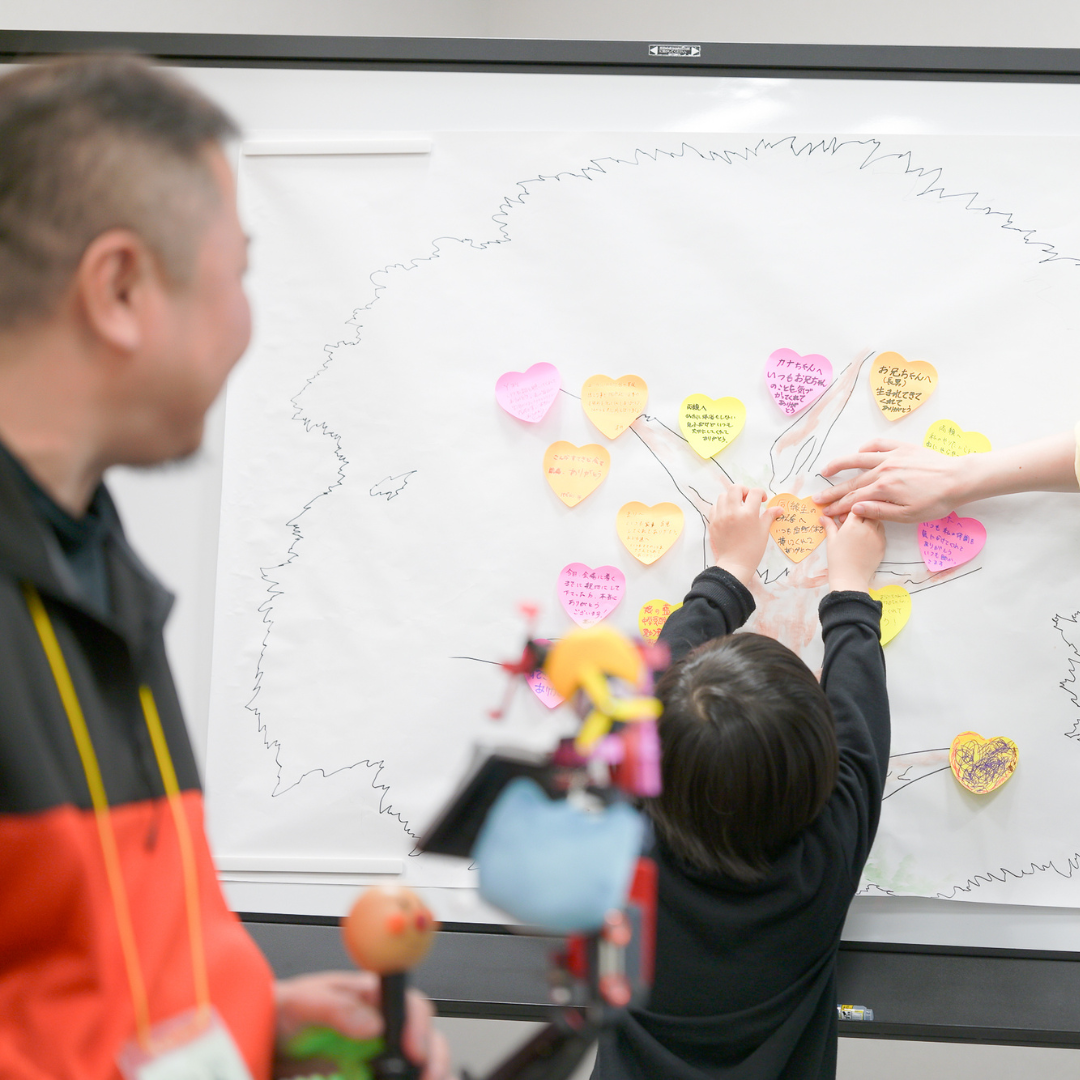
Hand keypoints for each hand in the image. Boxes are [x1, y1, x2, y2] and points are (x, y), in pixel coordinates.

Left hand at [274, 972, 451, 1079]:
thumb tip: (373, 1024)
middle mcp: (381, 1026)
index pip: (410, 1005)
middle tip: (427, 1077)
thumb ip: (335, 1007)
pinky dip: (409, 1079)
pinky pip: (397, 1077)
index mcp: (372, 998)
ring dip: (430, 1072)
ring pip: (419, 1062)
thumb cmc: (285, 1011)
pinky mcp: (367, 1074)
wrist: (267, 1040)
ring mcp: (376, 1055)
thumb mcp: (303, 1002)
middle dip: (433, 1057)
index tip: (413, 1050)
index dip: (419, 1026)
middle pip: (424, 1037)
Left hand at [708, 486, 783, 585]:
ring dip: (731, 498)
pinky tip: (728, 514)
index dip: (761, 494)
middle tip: (748, 500)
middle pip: (735, 488)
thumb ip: (769, 516)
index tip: (762, 501)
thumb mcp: (763, 531)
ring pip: (723, 496)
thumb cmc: (753, 549)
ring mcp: (721, 516)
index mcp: (748, 513)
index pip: (755, 492)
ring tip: (737, 507)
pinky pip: (715, 507)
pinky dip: (721, 507)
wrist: (735, 563)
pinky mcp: (713, 522)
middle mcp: (733, 512)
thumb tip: (779, 508)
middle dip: (744, 491)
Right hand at [813, 439, 963, 521]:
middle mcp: (884, 470)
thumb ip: (879, 511)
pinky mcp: (903, 448)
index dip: (838, 507)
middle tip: (817, 498)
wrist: (959, 478)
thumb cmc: (937, 501)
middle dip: (833, 491)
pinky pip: (880, 444)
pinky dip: (868, 448)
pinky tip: (860, 452)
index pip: (854, 499)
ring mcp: (892, 457)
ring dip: (841, 464)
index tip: (826, 512)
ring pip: (859, 459)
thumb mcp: (909, 515)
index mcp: (884, 488)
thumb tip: (855, 508)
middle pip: (852, 482)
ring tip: (826, 470)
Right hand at [820, 513, 884, 593]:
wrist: (850, 577)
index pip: (856, 507)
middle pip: (868, 511)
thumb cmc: (838, 559)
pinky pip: (881, 532)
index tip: (844, 516)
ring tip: (860, 529)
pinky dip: (875, 531)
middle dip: (861, 513)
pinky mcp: (883, 545)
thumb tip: (823, 517)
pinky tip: (866, 538)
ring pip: (877, 520)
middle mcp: (868, 527)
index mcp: (853, 524)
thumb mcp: (831, 540)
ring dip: (870, 520)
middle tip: (851, 521)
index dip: (849, 509)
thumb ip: (829, 526)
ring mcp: (877, 536)